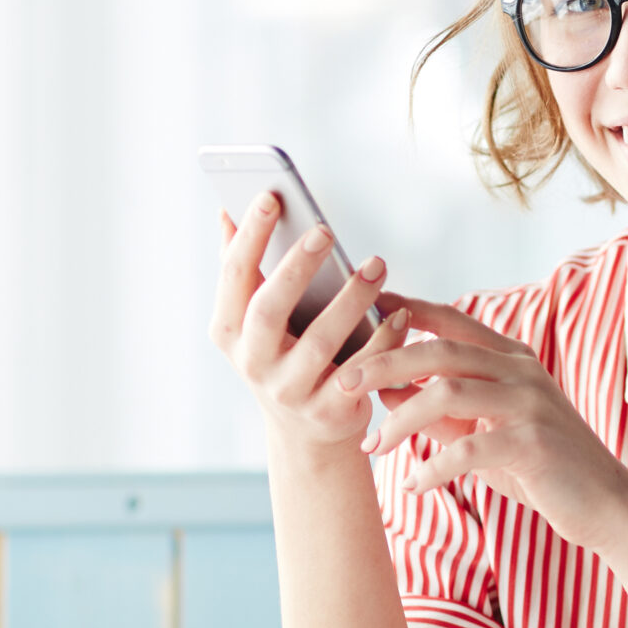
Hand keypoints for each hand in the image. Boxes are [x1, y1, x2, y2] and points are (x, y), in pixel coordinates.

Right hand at [210, 193, 406, 454]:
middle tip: (325, 230)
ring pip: (320, 343)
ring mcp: (289, 392)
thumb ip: (243, 268)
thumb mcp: (254, 319)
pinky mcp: (328, 412)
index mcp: (229, 330)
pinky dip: (383, 341)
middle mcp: (253, 363)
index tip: (272, 196)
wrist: (306, 432)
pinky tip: (400, 312)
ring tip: (376, 266)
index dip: (251, 236)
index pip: (234, 276)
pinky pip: (361, 371)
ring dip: (351, 301)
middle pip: (268, 310)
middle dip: (296, 267)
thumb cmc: (283, 354)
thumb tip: (227, 210)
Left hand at [335, 296, 627, 550]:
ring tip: (372, 447)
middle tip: (343, 383)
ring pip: (447, 392)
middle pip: (439, 350)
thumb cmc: (540, 467)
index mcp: (511, 358)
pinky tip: (413, 484)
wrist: (605, 505)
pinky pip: (468, 448)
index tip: (364, 311)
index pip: (450, 322)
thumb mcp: (483, 431)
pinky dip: (432, 467)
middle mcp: (521, 370)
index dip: (405, 311)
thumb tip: (384, 390)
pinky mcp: (534, 443)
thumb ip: (440, 410)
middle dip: (384, 362)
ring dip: (400, 420)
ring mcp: (530, 404)